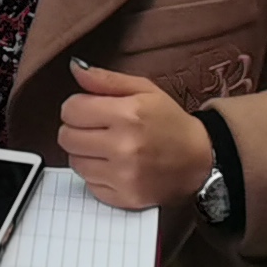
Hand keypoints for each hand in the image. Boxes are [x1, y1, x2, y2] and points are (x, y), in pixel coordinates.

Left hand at [58, 61, 216, 212]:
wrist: (200, 159)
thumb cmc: (170, 121)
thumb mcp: (144, 90)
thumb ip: (106, 79)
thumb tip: (75, 68)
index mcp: (128, 114)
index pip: (71, 110)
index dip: (76, 107)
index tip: (88, 109)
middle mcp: (124, 147)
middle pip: (66, 137)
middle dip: (76, 129)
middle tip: (95, 128)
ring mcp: (123, 176)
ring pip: (74, 162)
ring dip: (84, 153)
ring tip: (106, 147)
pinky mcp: (124, 198)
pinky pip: (89, 184)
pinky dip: (96, 174)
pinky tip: (113, 166)